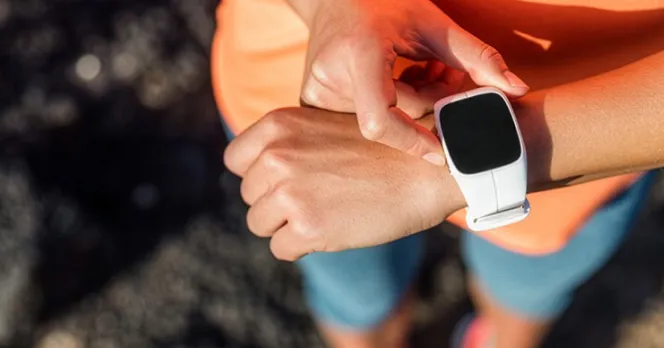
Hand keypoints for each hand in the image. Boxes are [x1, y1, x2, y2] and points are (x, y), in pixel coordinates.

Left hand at [224, 107, 465, 260]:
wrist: (428, 169)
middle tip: (319, 197)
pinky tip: (333, 230)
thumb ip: (287, 146)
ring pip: (260, 224)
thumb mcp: (324, 127)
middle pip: (249, 196)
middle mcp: (277, 157)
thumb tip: (258, 179)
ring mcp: (290, 193)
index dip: (258, 176)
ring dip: (288, 225)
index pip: (234, 161)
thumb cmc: (383, 150)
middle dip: (277, 203)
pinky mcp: (308, 228)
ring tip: (326, 212)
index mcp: (277, 125)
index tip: (285, 181)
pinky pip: (282, 249)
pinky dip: (302, 246)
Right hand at [288, 0, 528, 162]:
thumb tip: (518, 89)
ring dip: (410, 102)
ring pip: (381, 118)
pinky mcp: (313, 100)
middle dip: (426, 103)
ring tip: (420, 67)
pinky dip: (390, 103)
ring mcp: (318, 90)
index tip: (440, 152)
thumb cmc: (387, 3)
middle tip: (443, 74)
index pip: (381, 120)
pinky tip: (398, 76)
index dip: (411, 141)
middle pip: (392, 116)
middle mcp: (331, 75)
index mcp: (359, 53)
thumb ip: (478, 56)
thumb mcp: (434, 22)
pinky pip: (362, 115)